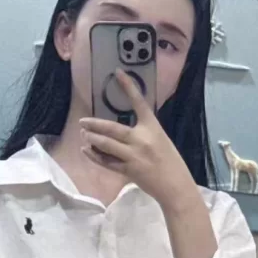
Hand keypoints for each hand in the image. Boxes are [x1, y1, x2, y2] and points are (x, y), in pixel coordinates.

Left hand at [79, 69, 195, 209]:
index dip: (128, 86)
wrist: (175, 185)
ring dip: (92, 139)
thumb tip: (121, 131)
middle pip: (112, 128)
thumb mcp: (160, 139)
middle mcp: (141, 139)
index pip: (138, 102)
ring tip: (84, 134)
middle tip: (82, 121)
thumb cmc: (169, 161)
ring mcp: (133, 155)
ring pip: (106, 145)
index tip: (117, 72)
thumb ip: (143, 133)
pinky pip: (106, 162)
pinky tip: (87, 150)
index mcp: (152, 127)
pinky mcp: (128, 170)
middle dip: (95, 124)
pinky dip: (95, 156)